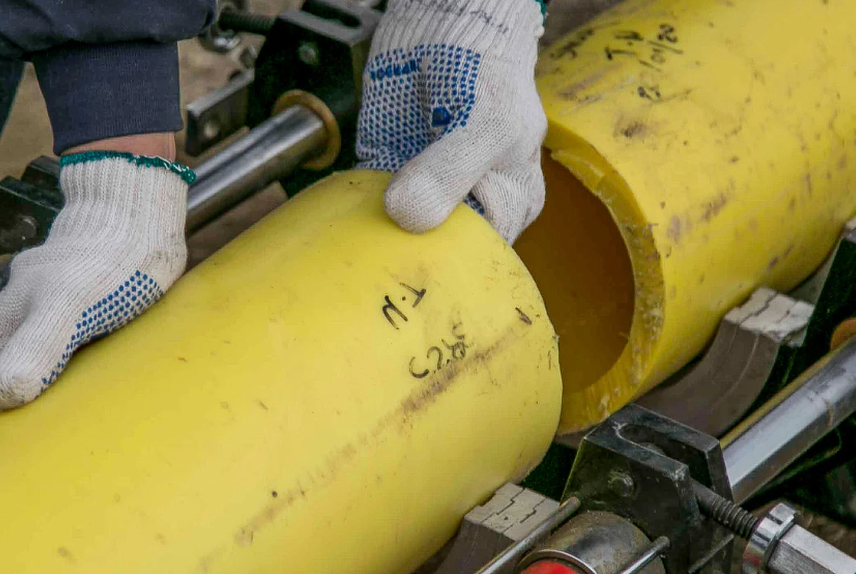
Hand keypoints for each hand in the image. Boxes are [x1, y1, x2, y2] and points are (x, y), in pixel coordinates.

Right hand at [0, 150, 190, 443]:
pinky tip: (57, 406)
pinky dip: (44, 394)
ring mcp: (38, 324)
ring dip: (10, 415)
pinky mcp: (67, 320)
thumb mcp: (72, 304)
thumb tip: (3, 397)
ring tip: (14, 452)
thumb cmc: (107, 255)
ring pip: (12, 379)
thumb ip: (39, 347)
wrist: (132, 212)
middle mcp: (12, 330)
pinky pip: (45, 367)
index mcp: (2, 333)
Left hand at [355, 0, 547, 243]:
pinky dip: (355, 209)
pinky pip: (367, 202)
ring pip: (399, 231)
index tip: (419, 266)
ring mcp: (424, 187)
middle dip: (409, 256)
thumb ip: (450, 171)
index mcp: (509, 200)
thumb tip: (408, 217)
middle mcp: (467, 201)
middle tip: (382, 262)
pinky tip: (346, 213)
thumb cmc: (487, 70)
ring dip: (377, 238)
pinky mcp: (385, 170)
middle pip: (438, 250)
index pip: (480, 254)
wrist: (445, 19)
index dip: (451, 265)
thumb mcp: (484, 123)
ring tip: (360, 243)